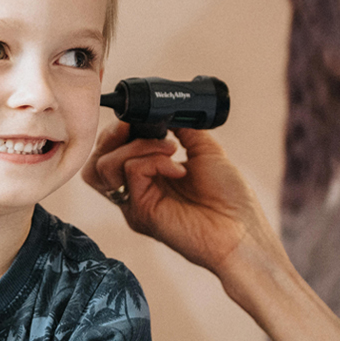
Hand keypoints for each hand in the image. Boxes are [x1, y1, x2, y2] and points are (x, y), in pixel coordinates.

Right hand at [82, 123, 278, 278]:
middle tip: (137, 126)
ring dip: (136, 146)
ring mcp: (135, 203)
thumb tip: (168, 109)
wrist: (242, 231)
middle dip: (113, 136)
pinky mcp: (140, 212)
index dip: (118, 131)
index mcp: (149, 177)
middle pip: (97, 160)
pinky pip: (131, 172)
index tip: (137, 117)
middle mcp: (136, 191)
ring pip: (104, 165)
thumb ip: (185, 129)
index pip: (112, 152)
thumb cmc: (231, 199)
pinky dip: (153, 160)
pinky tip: (178, 167)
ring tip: (170, 147)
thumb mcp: (207, 151)